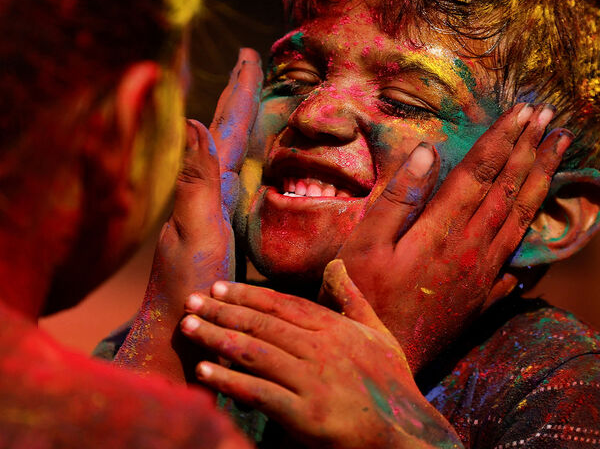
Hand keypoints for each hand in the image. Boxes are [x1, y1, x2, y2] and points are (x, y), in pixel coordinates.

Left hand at [115, 48, 261, 380]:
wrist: (185, 330)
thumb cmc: (190, 285)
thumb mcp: (194, 230)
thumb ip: (195, 180)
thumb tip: (195, 122)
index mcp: (205, 183)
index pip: (225, 125)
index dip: (239, 91)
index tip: (249, 56)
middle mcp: (208, 189)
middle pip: (226, 130)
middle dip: (239, 96)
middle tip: (249, 63)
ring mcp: (216, 206)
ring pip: (232, 151)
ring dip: (241, 122)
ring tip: (248, 99)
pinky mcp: (226, 227)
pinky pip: (239, 179)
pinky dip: (246, 160)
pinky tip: (247, 160)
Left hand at [180, 262, 464, 448]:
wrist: (406, 435)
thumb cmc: (390, 383)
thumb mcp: (377, 334)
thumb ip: (352, 299)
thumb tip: (338, 265)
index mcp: (333, 328)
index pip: (281, 304)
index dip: (246, 294)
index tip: (218, 287)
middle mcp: (320, 348)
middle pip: (261, 324)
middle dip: (222, 310)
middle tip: (191, 300)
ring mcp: (312, 381)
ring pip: (255, 352)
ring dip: (217, 337)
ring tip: (188, 327)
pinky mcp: (305, 415)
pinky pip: (259, 392)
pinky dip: (229, 381)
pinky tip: (204, 372)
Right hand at [335, 102, 572, 370]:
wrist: (380, 357)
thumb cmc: (361, 295)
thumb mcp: (364, 243)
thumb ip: (398, 197)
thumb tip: (426, 151)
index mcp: (441, 231)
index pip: (479, 174)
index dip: (502, 139)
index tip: (523, 110)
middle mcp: (471, 248)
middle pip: (507, 189)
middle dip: (530, 149)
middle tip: (550, 117)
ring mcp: (483, 274)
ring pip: (520, 217)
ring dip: (540, 179)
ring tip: (558, 151)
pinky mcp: (484, 295)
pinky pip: (520, 258)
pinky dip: (535, 233)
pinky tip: (544, 221)